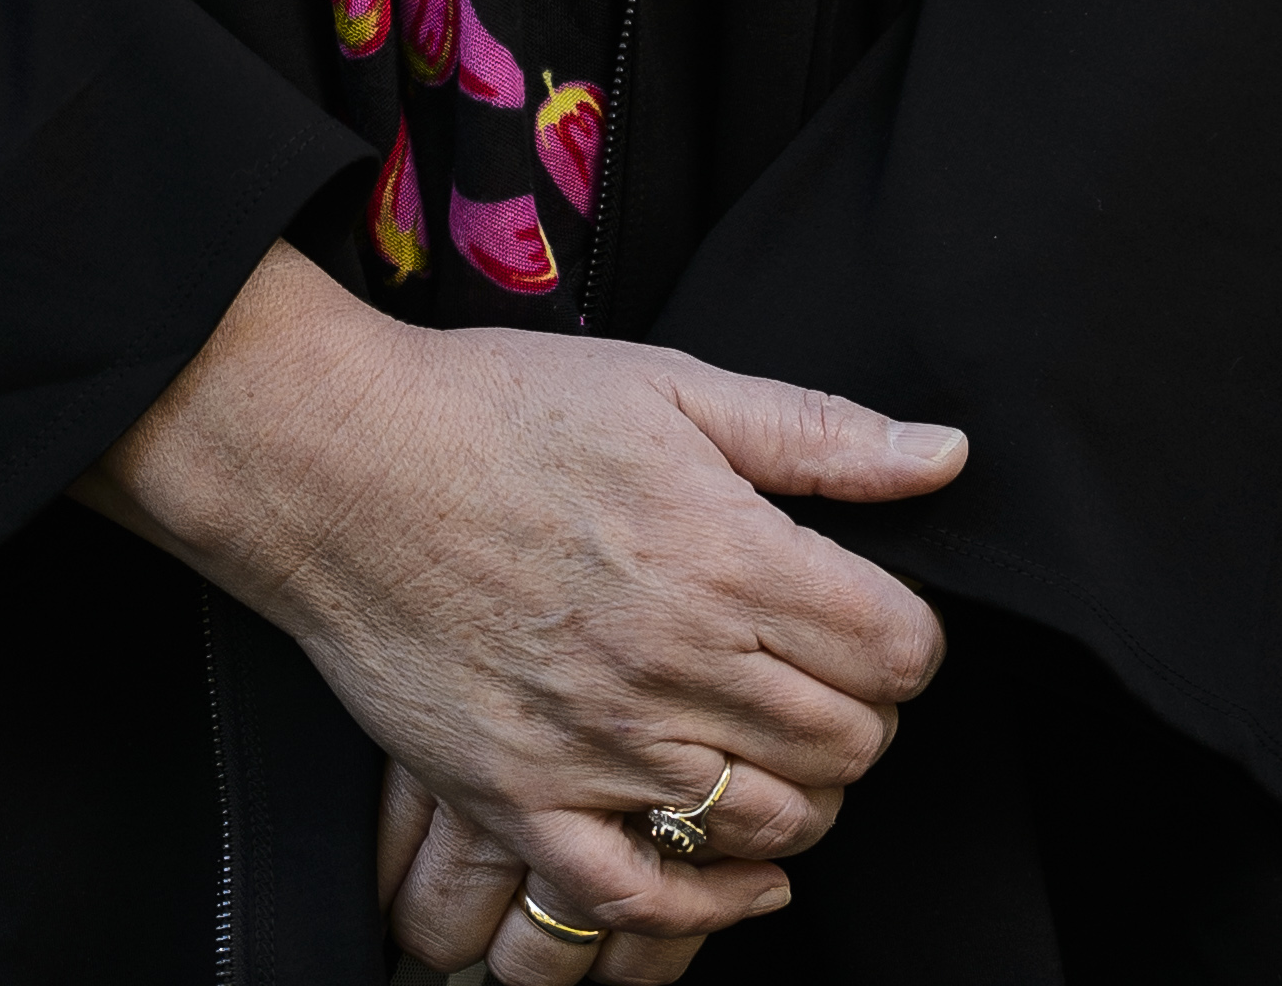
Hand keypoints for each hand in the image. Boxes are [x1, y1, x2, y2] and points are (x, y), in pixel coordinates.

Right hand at [83, 242, 960, 958]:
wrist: (337, 463)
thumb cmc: (498, 408)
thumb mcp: (669, 384)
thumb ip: (816, 432)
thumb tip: (944, 455)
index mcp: (723, 550)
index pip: (899, 649)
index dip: (903, 635)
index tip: (867, 616)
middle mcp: (674, 659)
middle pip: (851, 743)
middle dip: (860, 712)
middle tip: (819, 674)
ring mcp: (599, 743)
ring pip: (774, 823)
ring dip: (800, 793)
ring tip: (769, 741)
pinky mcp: (525, 800)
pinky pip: (648, 896)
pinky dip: (716, 899)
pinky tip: (742, 868)